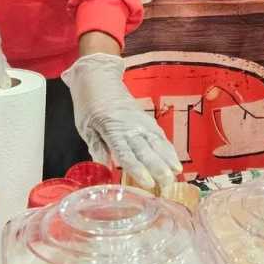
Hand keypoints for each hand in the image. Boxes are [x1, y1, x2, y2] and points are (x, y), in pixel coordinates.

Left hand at [62, 52, 181, 191]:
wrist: (98, 77)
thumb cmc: (88, 103)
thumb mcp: (85, 127)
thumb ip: (97, 147)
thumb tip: (103, 167)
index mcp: (112, 130)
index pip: (127, 153)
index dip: (138, 169)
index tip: (148, 183)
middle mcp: (130, 126)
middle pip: (147, 150)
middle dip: (159, 168)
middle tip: (168, 185)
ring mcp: (141, 121)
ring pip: (157, 142)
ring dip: (168, 159)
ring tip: (177, 173)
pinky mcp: (146, 118)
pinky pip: (159, 135)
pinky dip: (168, 148)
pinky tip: (174, 159)